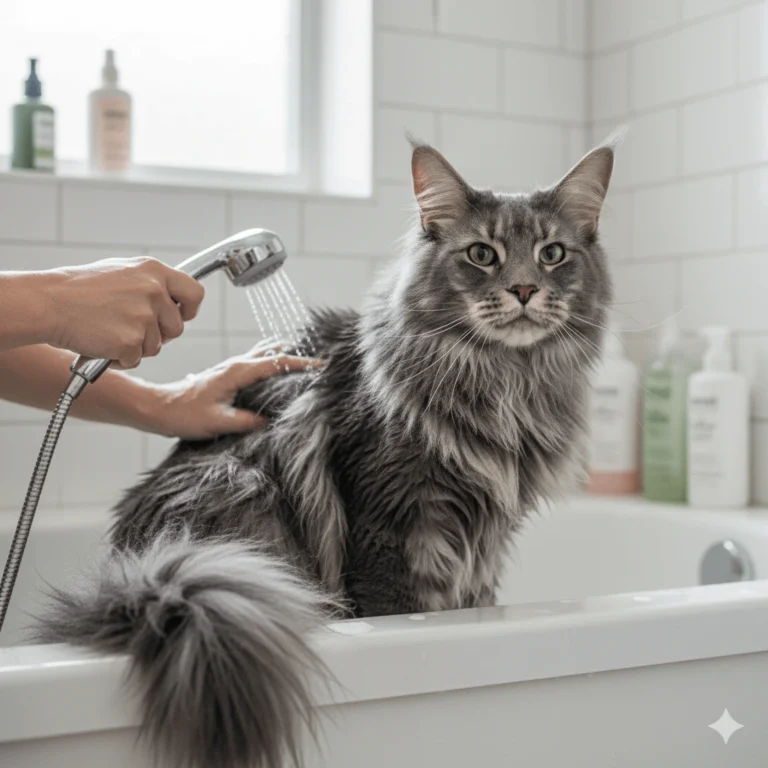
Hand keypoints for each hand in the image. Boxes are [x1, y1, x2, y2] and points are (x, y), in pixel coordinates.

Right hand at [43, 257, 204, 367]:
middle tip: (130, 329)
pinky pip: (135, 359)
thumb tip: (173, 301)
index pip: (195, 293)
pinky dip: (119, 358)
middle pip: (177, 328)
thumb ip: (150, 284)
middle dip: (159, 335)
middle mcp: (154, 291)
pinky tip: (101, 343)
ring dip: (136, 346)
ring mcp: (143, 317)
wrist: (48, 303)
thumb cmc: (78, 290)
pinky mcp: (131, 341)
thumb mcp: (121, 272)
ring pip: (156, 347)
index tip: (181, 316)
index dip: (189, 309)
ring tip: (108, 331)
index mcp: (154, 271)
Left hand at [143, 345, 324, 439]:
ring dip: (286, 354)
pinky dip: (274, 359)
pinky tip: (279, 368)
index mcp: (237, 372)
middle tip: (319, 361)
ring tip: (305, 362)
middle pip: (274, 350)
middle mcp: (236, 363)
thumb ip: (245, 421)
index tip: (321, 365)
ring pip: (265, 352)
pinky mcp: (229, 372)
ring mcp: (232, 366)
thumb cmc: (184, 415)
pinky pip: (258, 359)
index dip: (301, 364)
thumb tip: (269, 421)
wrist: (160, 408)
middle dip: (298, 353)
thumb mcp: (217, 422)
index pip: (276, 362)